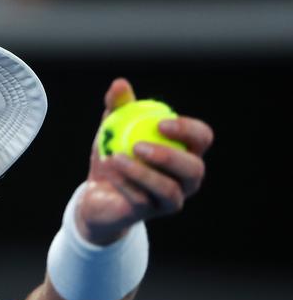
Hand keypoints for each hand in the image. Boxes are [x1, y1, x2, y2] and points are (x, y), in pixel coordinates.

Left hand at [77, 78, 214, 245]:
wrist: (97, 194)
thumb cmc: (115, 155)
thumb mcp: (114, 128)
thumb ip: (119, 106)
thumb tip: (120, 84)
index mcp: (186, 151)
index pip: (202, 138)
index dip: (188, 130)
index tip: (160, 122)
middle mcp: (186, 179)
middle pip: (194, 169)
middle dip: (170, 156)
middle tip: (139, 145)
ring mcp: (171, 200)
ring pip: (169, 190)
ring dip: (142, 173)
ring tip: (117, 157)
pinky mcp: (150, 215)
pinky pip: (142, 200)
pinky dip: (125, 184)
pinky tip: (110, 170)